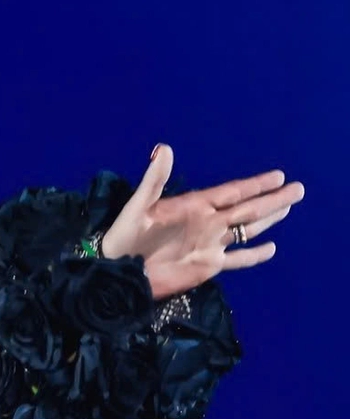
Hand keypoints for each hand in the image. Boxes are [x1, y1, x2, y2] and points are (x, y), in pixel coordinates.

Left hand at [101, 144, 304, 298]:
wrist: (121, 270)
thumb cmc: (125, 235)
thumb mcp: (139, 205)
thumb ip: (154, 178)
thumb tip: (163, 147)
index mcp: (193, 206)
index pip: (232, 192)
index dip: (254, 184)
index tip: (278, 175)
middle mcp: (206, 223)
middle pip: (247, 209)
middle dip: (272, 199)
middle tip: (297, 188)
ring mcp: (209, 244)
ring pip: (247, 230)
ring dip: (268, 219)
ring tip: (287, 207)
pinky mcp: (207, 265)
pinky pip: (238, 259)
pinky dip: (255, 255)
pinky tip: (271, 248)